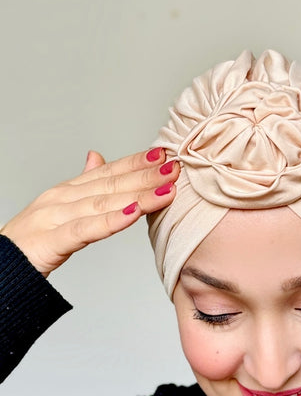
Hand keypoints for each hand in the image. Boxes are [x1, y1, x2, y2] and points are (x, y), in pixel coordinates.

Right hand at [0, 147, 179, 275]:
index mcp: (67, 191)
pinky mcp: (52, 241)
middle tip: (175, 168)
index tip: (163, 155)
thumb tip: (97, 157)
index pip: (108, 172)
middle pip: (112, 185)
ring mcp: (56, 217)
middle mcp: (63, 199)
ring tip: (166, 189)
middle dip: (146, 176)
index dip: (136, 162)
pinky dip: (113, 220)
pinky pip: (87, 230)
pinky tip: (135, 213)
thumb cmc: (32, 240)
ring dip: (139, 195)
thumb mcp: (59, 208)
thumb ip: (82, 184)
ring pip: (105, 203)